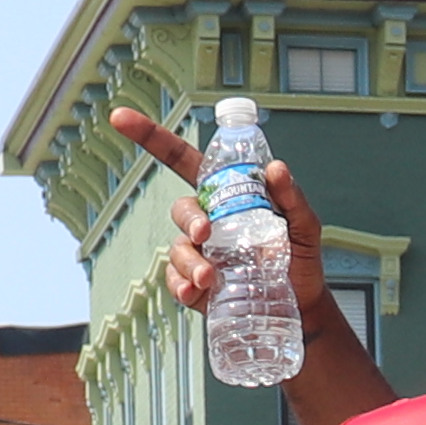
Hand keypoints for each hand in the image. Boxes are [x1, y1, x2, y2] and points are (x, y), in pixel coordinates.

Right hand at [108, 103, 322, 319]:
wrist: (304, 306)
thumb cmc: (300, 258)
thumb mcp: (304, 224)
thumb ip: (292, 197)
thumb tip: (276, 168)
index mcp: (226, 195)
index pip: (182, 160)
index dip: (151, 137)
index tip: (120, 118)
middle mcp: (208, 220)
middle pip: (181, 208)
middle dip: (189, 218)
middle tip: (206, 232)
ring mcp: (200, 253)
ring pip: (178, 248)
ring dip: (188, 261)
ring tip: (208, 277)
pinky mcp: (196, 285)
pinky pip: (176, 281)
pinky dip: (181, 286)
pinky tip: (194, 292)